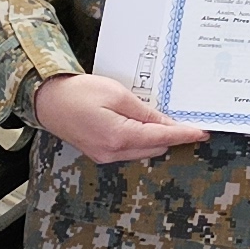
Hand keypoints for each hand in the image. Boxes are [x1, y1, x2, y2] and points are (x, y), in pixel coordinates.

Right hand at [34, 71, 207, 164]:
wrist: (46, 100)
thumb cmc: (78, 92)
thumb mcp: (118, 95)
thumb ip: (145, 112)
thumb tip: (167, 123)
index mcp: (119, 137)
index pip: (162, 138)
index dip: (184, 134)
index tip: (202, 132)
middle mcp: (112, 152)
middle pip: (155, 147)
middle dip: (172, 135)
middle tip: (187, 120)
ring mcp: (104, 156)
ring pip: (143, 150)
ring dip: (156, 138)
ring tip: (166, 120)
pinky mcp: (100, 153)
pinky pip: (129, 150)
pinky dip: (141, 140)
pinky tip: (144, 125)